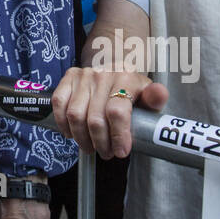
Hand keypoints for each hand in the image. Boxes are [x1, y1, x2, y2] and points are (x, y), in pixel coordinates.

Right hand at [51, 65, 167, 157]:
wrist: (116, 65)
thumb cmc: (132, 87)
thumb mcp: (148, 93)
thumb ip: (155, 97)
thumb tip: (160, 94)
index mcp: (126, 78)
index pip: (117, 112)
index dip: (118, 136)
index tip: (121, 152)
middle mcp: (103, 74)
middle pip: (95, 119)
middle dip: (100, 143)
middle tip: (106, 153)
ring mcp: (84, 75)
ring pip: (75, 115)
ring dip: (82, 138)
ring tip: (90, 146)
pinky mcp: (70, 77)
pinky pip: (59, 103)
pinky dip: (63, 123)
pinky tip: (72, 133)